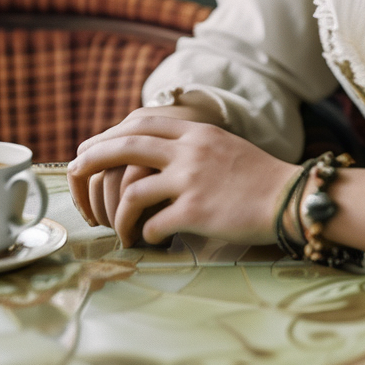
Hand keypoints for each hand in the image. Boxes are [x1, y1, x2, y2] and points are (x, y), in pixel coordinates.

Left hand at [67, 109, 296, 247]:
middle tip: (73, 173)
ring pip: (131, 192)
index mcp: (197, 131)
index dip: (110, 133)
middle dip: (92, 159)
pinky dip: (146, 235)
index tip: (90, 147)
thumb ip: (193, 146)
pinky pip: (153, 225)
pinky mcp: (196, 211)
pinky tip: (151, 242)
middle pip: (125, 146)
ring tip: (121, 229)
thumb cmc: (260, 178)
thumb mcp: (225, 146)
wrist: (292, 198)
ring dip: (119, 215)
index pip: (142, 122)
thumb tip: (157, 154)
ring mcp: (191, 180)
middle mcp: (190, 150)